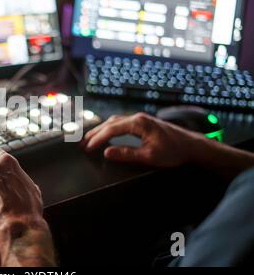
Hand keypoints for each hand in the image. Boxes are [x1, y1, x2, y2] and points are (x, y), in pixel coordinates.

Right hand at [81, 113, 204, 167]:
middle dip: (95, 133)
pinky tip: (106, 135)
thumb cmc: (173, 151)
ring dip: (101, 130)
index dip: (97, 139)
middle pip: (110, 123)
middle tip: (82, 143)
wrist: (192, 146)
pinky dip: (110, 129)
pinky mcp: (143, 123)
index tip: (87, 148)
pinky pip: (121, 123)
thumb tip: (106, 152)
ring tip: (89, 139)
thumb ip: (126, 153)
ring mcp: (140, 119)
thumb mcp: (149, 156)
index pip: (111, 130)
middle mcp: (137, 118)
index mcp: (138, 123)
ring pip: (115, 122)